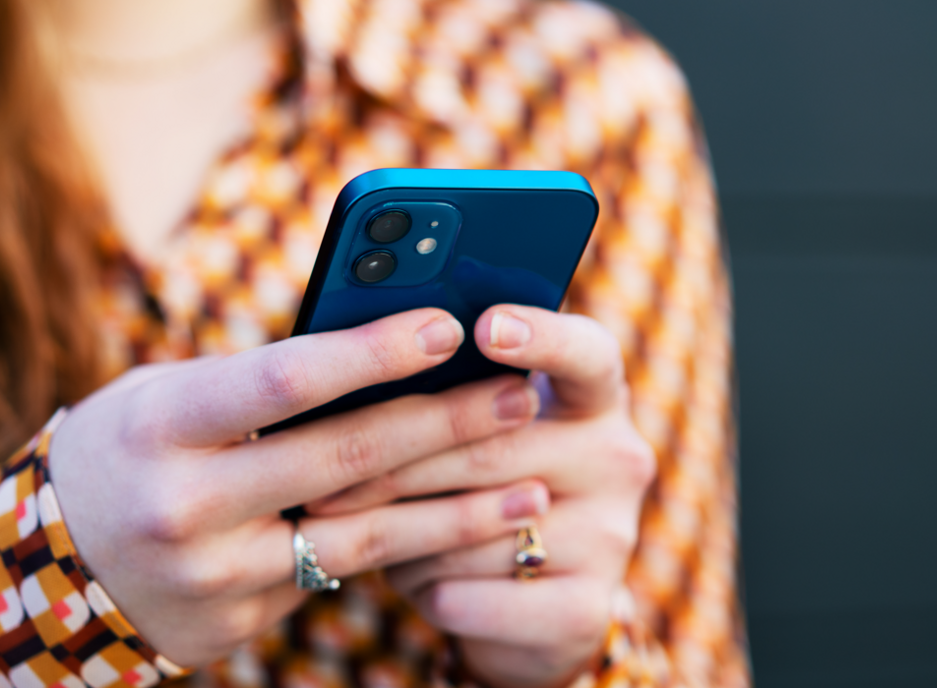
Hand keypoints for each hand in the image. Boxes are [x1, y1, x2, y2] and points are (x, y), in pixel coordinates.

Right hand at [48, 308, 550, 666]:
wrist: (43, 575)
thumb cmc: (122, 450)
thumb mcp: (164, 396)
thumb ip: (256, 381)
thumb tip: (377, 344)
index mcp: (162, 425)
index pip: (285, 381)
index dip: (373, 352)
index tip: (449, 325)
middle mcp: (186, 505)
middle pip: (343, 458)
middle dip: (444, 424)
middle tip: (518, 393)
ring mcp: (215, 575)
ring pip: (363, 534)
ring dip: (458, 509)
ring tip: (534, 484)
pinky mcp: (239, 622)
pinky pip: (338, 574)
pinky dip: (410, 548)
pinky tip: (469, 528)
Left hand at [308, 305, 656, 687]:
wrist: (527, 612)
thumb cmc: (477, 489)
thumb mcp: (475, 434)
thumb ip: (445, 395)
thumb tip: (354, 369)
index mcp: (595, 398)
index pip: (585, 353)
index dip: (540, 336)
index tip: (484, 325)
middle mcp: (617, 459)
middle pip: (493, 448)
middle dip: (396, 465)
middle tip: (319, 475)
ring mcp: (611, 536)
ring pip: (471, 531)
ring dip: (403, 537)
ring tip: (364, 535)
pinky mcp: (586, 610)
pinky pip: (473, 595)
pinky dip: (426, 590)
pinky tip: (412, 581)